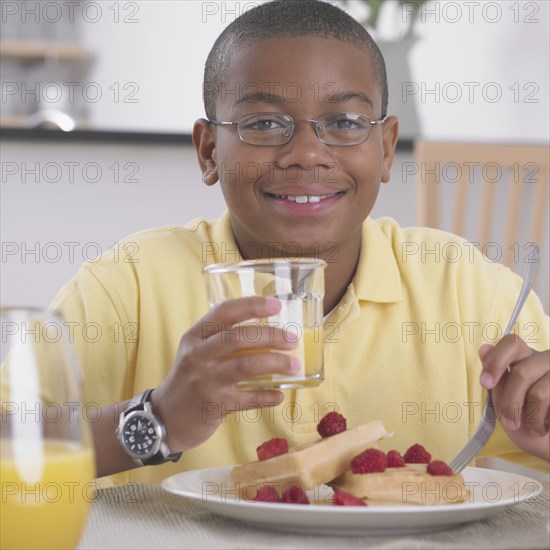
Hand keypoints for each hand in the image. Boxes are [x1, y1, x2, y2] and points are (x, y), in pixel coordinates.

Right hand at [150, 296, 298, 453]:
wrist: (164, 418)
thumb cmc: (189, 379)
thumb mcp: (196, 352)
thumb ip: (222, 340)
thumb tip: (266, 332)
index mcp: (195, 336)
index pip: (224, 312)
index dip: (252, 306)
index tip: (276, 305)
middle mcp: (198, 355)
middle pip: (238, 338)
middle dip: (271, 336)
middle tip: (292, 339)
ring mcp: (205, 381)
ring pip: (246, 366)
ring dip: (275, 363)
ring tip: (293, 365)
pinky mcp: (213, 406)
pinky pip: (248, 399)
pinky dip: (267, 396)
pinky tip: (279, 394)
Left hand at [479, 335, 548, 459]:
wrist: (549, 444)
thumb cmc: (526, 422)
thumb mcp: (505, 400)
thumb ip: (497, 377)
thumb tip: (484, 348)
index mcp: (526, 357)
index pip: (512, 343)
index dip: (496, 361)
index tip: (485, 384)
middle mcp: (546, 359)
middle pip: (521, 373)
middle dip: (510, 403)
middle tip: (510, 423)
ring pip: (538, 393)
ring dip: (531, 418)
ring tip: (535, 428)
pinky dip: (545, 422)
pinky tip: (548, 425)